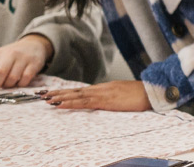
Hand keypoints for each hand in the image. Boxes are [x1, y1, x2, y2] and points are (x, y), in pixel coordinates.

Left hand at [0, 33, 53, 88]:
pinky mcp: (34, 64)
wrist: (33, 45)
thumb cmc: (9, 57)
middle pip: (0, 73)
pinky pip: (25, 80)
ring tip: (9, 83)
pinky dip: (20, 84)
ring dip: (9, 85)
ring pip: (13, 78)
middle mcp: (10, 54)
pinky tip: (20, 81)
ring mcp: (23, 58)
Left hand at [38, 80, 152, 111]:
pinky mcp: (106, 100)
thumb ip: (112, 98)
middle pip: (75, 91)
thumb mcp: (124, 97)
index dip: (66, 92)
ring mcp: (103, 93)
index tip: (52, 93)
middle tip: (40, 94)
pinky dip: (70, 102)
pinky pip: (84, 102)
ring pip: (77, 95)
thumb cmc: (142, 95)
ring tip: (46, 99)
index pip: (81, 90)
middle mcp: (102, 88)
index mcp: (105, 88)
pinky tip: (60, 104)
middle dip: (57, 92)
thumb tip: (104, 103)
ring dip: (60, 97)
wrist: (153, 91)